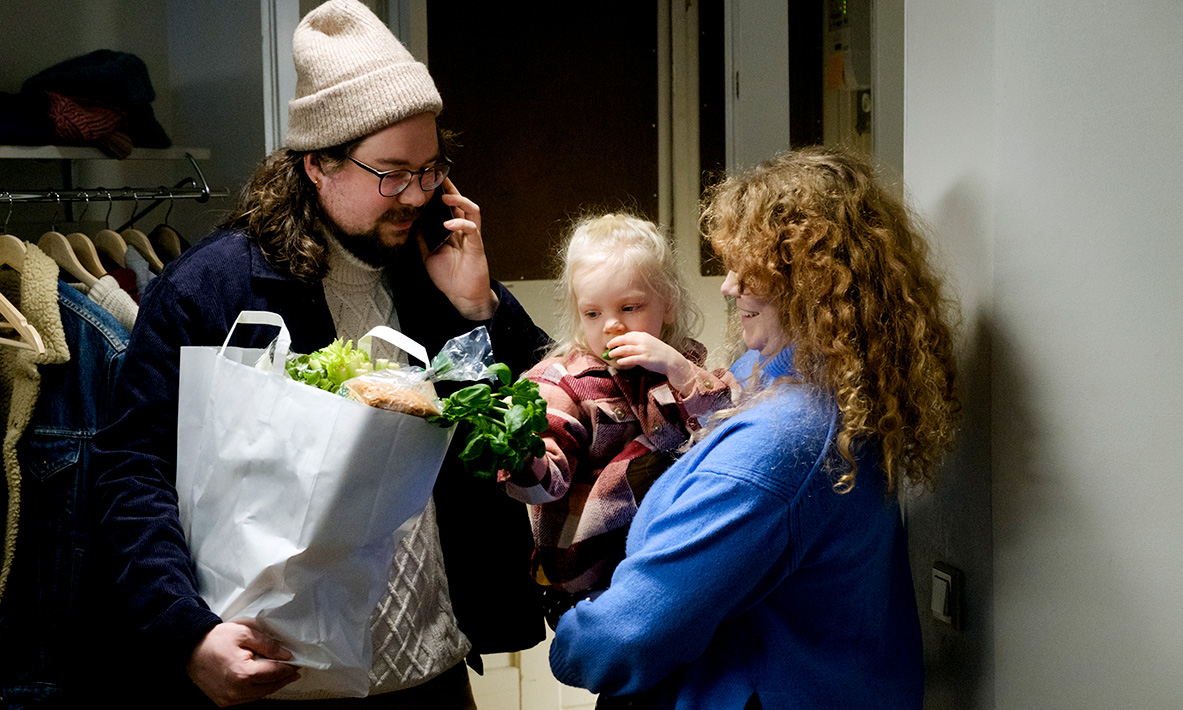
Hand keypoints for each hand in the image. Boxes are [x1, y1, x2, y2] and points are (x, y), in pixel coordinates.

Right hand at [187, 621, 299, 706]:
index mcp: (243, 673)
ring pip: (259, 695)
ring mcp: (229, 699)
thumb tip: (286, 655)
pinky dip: (257, 691)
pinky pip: (247, 699)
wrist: (190, 649)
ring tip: (281, 676)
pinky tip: (262, 682)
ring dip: (271, 686)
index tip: (297, 663)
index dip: (288, 668)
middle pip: (269, 687)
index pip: (274, 673)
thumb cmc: (215, 639)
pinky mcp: (223, 701)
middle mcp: (236, 690)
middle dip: (284, 679)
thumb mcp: (244, 633)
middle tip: (294, 671)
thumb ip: (267, 645)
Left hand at [419, 178, 498, 320]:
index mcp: (452, 231)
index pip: (448, 207)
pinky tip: (448, 225)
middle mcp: (463, 231)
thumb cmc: (449, 277)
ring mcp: (471, 237)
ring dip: (459, 201)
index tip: (429, 182)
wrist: (463, 296)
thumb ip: (422, 238)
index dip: (440, 193)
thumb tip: (411, 222)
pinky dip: (460, 224)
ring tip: (445, 197)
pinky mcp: (476, 246)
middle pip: (461, 203)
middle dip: (450, 189)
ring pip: (471, 211)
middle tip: (438, 178)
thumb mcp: (428, 254)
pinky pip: (472, 229)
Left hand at [605, 332, 695, 393]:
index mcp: (644, 336)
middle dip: (614, 342)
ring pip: (625, 349)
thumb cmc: (660, 353)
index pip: (628, 335)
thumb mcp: (650, 344)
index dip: (619, 338)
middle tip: (608, 346)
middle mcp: (643, 341)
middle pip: (624, 339)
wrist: (672, 360)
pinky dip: (624, 360)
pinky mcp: (645, 359)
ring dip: (616, 351)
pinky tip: (620, 362)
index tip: (613, 342)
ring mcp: (644, 350)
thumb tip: (625, 348)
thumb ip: (639, 344)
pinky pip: (631, 359)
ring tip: (610, 355)